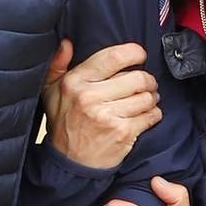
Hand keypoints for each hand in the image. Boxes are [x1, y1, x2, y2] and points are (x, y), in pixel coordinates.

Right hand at [42, 40, 160, 169]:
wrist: (69, 163)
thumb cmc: (64, 123)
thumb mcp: (51, 91)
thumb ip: (58, 64)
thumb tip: (67, 42)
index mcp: (76, 82)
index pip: (113, 57)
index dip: (134, 52)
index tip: (139, 55)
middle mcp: (91, 98)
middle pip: (137, 77)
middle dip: (147, 79)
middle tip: (146, 82)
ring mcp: (108, 117)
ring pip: (146, 97)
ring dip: (152, 96)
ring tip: (146, 98)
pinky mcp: (123, 134)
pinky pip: (151, 116)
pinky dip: (154, 113)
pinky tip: (147, 114)